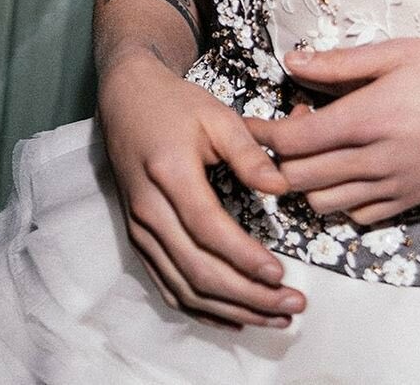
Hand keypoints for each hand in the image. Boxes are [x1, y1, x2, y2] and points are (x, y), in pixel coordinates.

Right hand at [96, 51, 309, 329]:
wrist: (127, 101)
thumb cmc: (177, 105)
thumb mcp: (218, 116)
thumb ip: (249, 153)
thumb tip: (281, 187)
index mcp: (170, 174)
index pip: (208, 229)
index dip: (243, 257)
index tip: (280, 274)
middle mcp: (148, 210)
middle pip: (197, 269)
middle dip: (247, 295)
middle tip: (291, 305)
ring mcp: (139, 230)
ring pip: (183, 287)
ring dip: (230, 310)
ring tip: (274, 317)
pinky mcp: (138, 239)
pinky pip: (167, 286)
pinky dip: (201, 309)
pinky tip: (234, 316)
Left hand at [244, 36, 419, 225]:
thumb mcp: (399, 52)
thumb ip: (340, 64)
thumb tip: (292, 62)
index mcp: (368, 119)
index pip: (292, 144)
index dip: (262, 136)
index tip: (250, 122)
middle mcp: (377, 162)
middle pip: (299, 181)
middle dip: (278, 161)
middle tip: (290, 127)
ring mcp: (396, 187)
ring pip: (325, 205)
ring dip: (308, 183)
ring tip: (320, 149)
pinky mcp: (413, 201)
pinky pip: (360, 216)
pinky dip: (342, 200)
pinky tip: (351, 170)